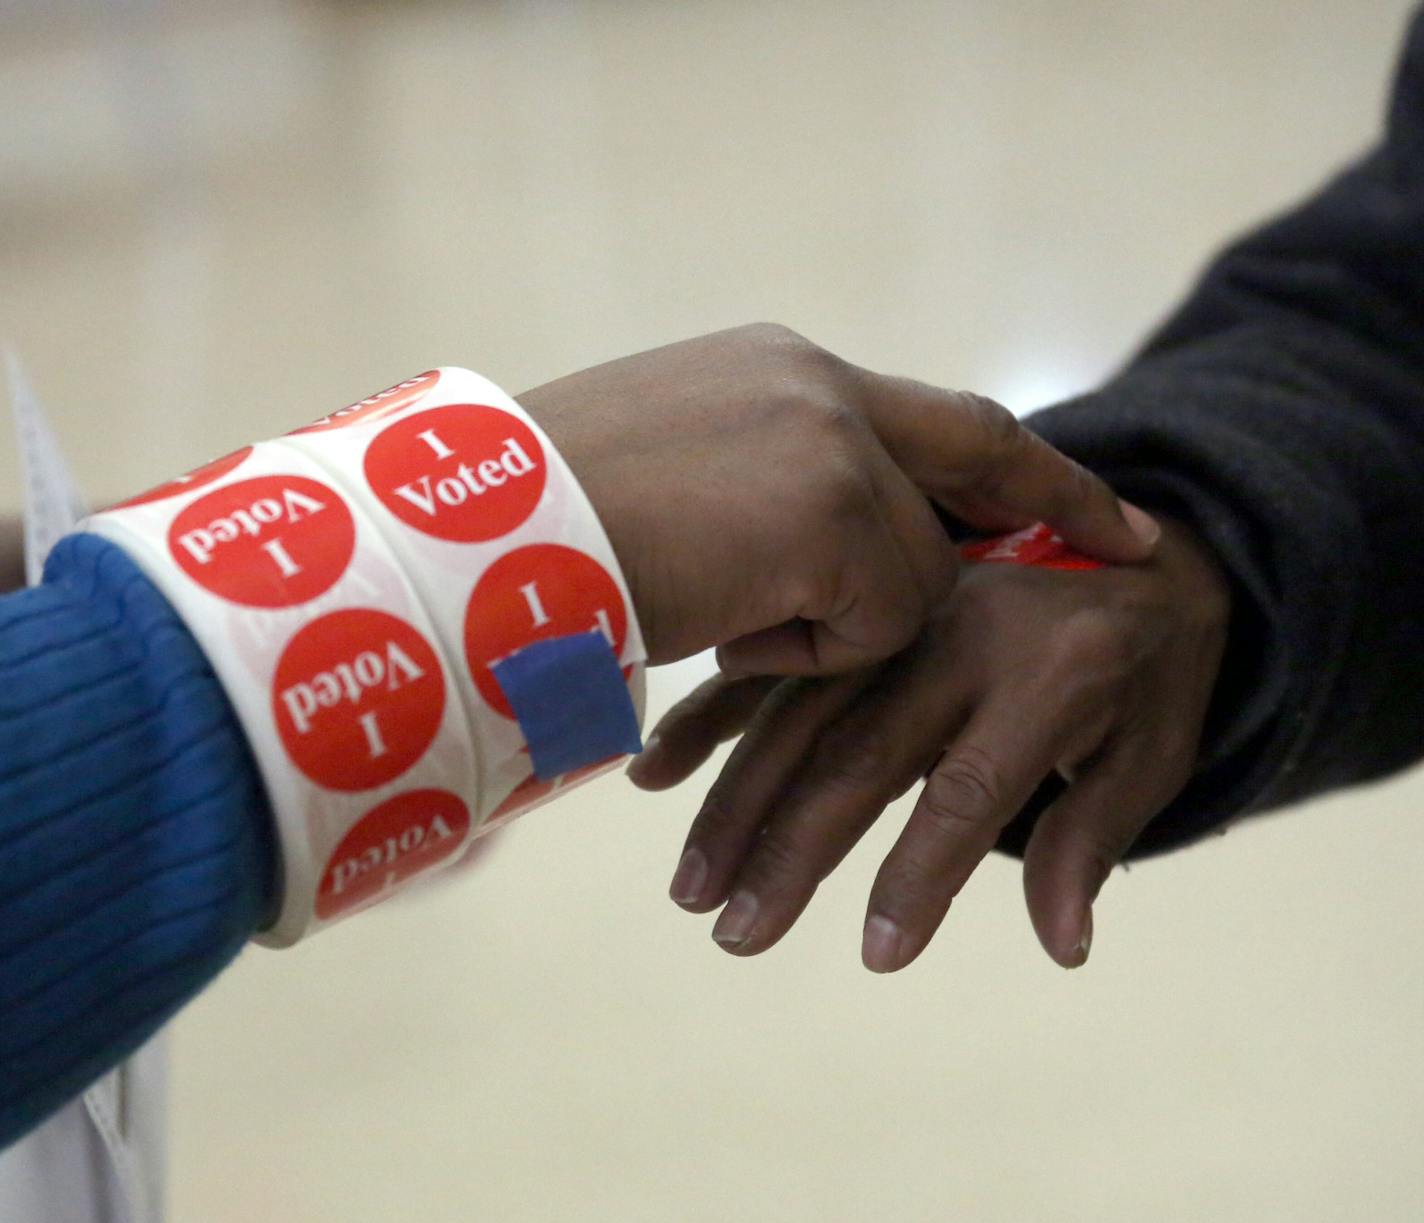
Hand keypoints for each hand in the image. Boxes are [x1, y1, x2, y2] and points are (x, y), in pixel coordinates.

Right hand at [521, 324, 1158, 673]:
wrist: (474, 536)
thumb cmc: (540, 524)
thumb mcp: (670, 484)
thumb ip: (764, 494)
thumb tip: (810, 551)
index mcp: (776, 372)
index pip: (930, 416)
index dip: (1017, 464)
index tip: (1097, 497)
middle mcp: (814, 384)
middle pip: (965, 462)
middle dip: (1054, 505)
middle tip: (1134, 542)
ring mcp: (829, 441)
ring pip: (909, 572)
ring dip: (830, 623)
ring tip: (719, 608)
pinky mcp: (832, 508)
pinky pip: (874, 619)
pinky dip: (805, 650)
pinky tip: (721, 624)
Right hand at [629, 517, 1229, 969]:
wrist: (1136, 543)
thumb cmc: (1150, 669)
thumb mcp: (1153, 750)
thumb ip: (1091, 839)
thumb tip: (1061, 946)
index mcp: (1051, 672)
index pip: (970, 790)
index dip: (921, 875)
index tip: (877, 954)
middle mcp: (958, 635)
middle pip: (860, 755)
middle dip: (793, 852)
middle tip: (737, 934)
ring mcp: (896, 613)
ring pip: (801, 714)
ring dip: (739, 802)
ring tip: (693, 885)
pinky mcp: (858, 604)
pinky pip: (780, 665)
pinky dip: (715, 718)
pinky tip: (659, 770)